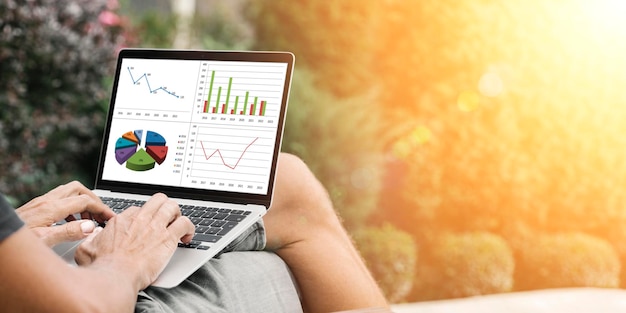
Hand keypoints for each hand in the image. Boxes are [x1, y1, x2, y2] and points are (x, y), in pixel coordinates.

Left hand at [15, 181, 114, 246]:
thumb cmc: (16, 241)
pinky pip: (60, 200)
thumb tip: (91, 227)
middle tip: (101, 213)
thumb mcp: (44, 241)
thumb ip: (69, 232)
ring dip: (82, 202)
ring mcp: (41, 202)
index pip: (85, 201)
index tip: (110, 218)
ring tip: (89, 219)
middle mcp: (47, 201)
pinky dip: (71, 208)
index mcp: (52, 208)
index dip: (101, 208)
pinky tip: (71, 222)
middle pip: (78, 188)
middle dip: (93, 199)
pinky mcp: (36, 207)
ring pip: (69, 192)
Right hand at [75, 193, 194, 290]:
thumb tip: (93, 236)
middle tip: (167, 219)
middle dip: (164, 207)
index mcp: (122, 220)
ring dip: (178, 214)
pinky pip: (185, 223)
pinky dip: (190, 228)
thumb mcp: (85, 249)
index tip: (147, 227)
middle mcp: (140, 219)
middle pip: (158, 200)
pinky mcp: (168, 238)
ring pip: (173, 206)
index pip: (139, 209)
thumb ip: (90, 239)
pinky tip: (187, 237)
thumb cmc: (102, 268)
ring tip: (179, 225)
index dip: (145, 218)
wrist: (115, 277)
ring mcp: (155, 227)